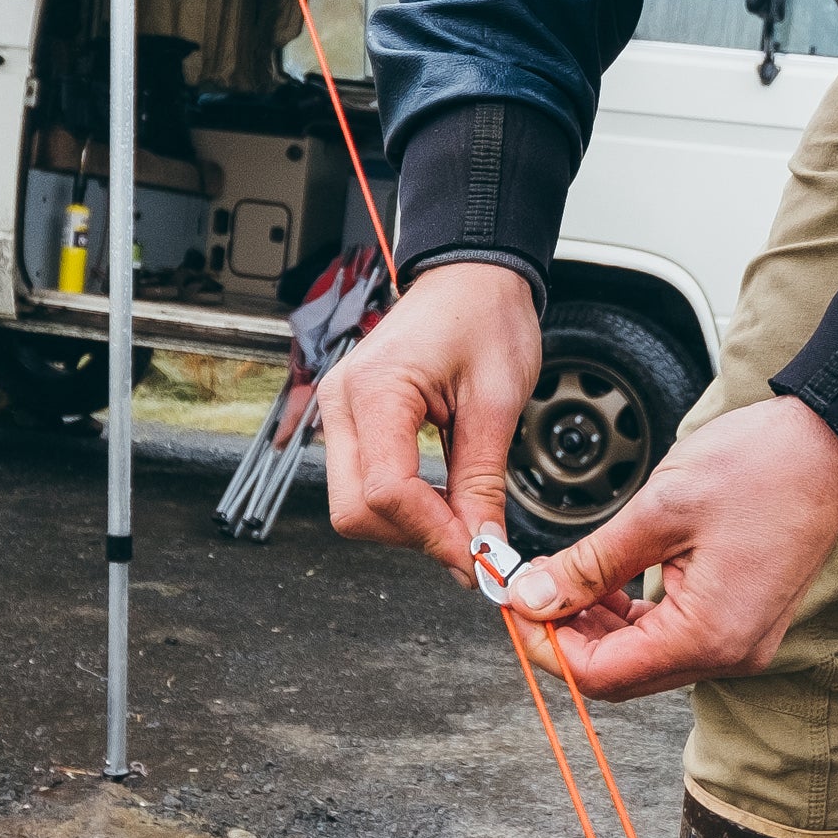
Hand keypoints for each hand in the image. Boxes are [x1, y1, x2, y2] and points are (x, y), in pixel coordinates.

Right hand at [322, 262, 541, 585]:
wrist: (470, 279)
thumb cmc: (485, 318)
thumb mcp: (496, 404)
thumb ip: (482, 482)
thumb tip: (482, 548)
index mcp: (376, 389)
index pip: (387, 491)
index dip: (435, 534)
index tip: (480, 559)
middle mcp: (343, 403)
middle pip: (356, 510)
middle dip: (416, 536)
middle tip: (474, 544)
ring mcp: (341, 413)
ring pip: (354, 506)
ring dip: (409, 525)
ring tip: (464, 516)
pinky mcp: (353, 422)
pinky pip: (362, 485)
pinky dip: (402, 506)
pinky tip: (443, 500)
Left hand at [502, 395, 837, 700]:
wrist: (830, 443)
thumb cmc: (760, 467)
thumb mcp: (658, 511)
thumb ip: (590, 564)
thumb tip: (534, 600)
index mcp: (709, 636)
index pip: (601, 674)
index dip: (546, 645)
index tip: (514, 606)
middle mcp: (729, 653)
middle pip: (621, 674)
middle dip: (566, 636)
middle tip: (527, 590)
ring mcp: (740, 640)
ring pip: (643, 657)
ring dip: (595, 625)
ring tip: (560, 576)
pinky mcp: (743, 620)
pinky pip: (671, 636)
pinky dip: (630, 615)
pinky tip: (603, 579)